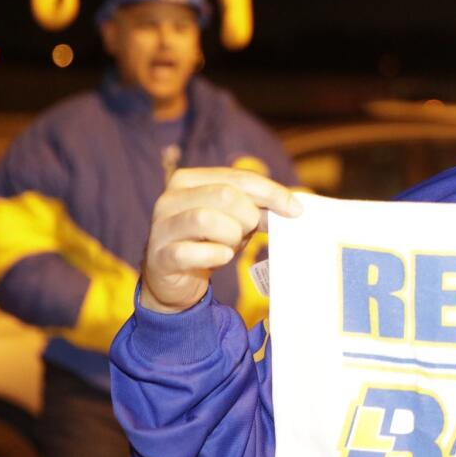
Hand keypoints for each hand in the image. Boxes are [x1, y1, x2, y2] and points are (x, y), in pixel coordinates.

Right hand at [140, 168, 302, 313]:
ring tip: (231, 245)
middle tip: (249, 231)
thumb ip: (258, 209)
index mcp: (189, 180)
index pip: (238, 177)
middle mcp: (170, 198)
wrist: (174, 279)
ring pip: (206, 219)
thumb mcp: (235, 219)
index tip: (295, 210)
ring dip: (231, 236)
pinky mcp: (160, 256)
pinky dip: (215, 255)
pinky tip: (221, 257)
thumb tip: (292, 208)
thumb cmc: (208, 241)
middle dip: (248, 216)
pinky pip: (191, 252)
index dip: (271, 192)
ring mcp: (161, 227)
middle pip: (225, 195)